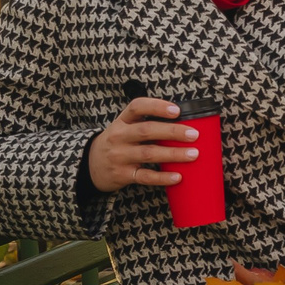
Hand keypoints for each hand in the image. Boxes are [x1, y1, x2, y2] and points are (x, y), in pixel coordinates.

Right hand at [88, 96, 203, 193]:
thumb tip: (183, 124)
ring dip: (173, 154)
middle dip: (172, 131)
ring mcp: (120, 156)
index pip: (137, 107)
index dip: (157, 106)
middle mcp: (119, 136)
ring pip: (149, 153)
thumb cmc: (117, 143)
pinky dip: (162, 177)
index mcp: (122, 121)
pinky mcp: (122, 175)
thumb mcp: (124, 128)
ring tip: (193, 154)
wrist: (90, 165)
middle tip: (194, 134)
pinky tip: (177, 177)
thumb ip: (146, 123)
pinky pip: (145, 177)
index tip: (177, 110)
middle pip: (147, 130)